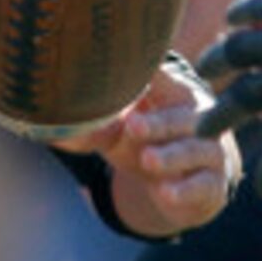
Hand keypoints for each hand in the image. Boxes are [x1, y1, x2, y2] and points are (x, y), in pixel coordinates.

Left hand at [57, 54, 240, 235]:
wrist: (189, 183)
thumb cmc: (151, 143)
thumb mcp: (121, 133)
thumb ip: (94, 127)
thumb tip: (48, 127)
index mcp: (174, 95)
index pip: (163, 79)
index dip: (150, 72)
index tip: (131, 67)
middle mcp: (197, 119)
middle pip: (179, 117)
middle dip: (156, 122)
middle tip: (130, 125)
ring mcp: (209, 152)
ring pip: (193, 150)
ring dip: (169, 156)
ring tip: (146, 160)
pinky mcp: (213, 184)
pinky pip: (202, 186)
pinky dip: (184, 190)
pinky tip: (166, 193)